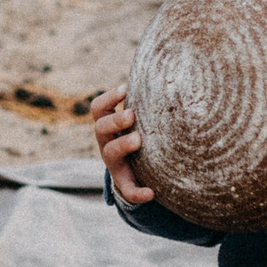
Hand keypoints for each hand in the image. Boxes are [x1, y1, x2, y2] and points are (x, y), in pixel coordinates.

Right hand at [89, 84, 153, 205]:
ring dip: (122, 145)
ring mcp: (114, 163)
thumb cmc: (139, 136)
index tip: (126, 89)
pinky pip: (128, 190)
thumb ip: (145, 103)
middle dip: (115, 120)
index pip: (98, 108)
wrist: (134, 172)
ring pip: (110, 153)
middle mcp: (106, 143)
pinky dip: (138, 192)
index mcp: (108, 126)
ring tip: (138, 140)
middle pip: (100, 128)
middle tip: (132, 115)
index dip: (109, 97)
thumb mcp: (137, 121)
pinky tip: (151, 193)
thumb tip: (167, 73)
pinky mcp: (124, 183)